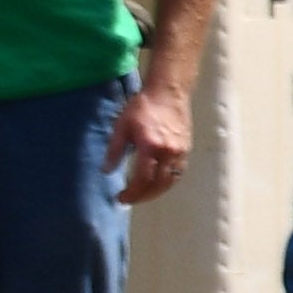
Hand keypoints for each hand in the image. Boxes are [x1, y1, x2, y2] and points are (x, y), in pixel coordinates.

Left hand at [110, 79, 193, 209]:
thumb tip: (106, 171)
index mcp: (150, 147)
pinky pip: (178, 173)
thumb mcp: (122, 126)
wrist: (168, 92)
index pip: (143, 179)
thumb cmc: (142, 107)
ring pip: (170, 181)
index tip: (121, 198)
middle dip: (143, 196)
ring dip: (156, 192)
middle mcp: (168, 152)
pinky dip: (167, 182)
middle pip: (158, 185)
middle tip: (130, 199)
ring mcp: (180, 152)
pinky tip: (157, 182)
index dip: (132, 193)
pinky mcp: (186, 149)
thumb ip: (115, 150)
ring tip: (142, 194)